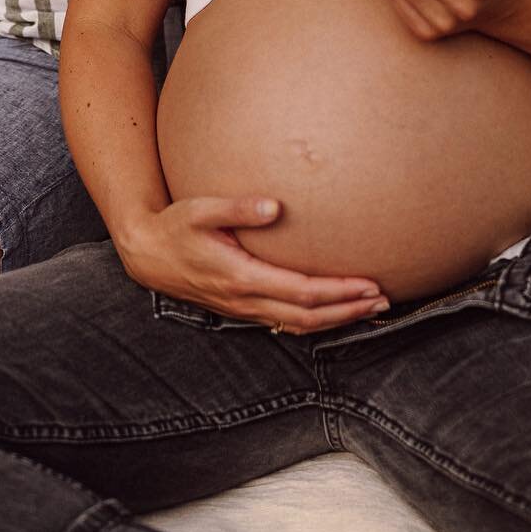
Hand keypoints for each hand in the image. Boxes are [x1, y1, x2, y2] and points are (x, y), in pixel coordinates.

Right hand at [118, 198, 388, 330]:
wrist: (148, 254)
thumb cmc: (175, 227)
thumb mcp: (200, 210)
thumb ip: (236, 208)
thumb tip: (274, 207)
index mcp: (241, 276)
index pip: (301, 291)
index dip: (338, 291)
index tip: (369, 283)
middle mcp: (245, 300)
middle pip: (308, 316)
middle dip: (348, 310)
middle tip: (382, 300)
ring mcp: (243, 309)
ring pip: (298, 325)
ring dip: (336, 319)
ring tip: (369, 309)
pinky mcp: (242, 309)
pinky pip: (285, 322)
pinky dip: (314, 321)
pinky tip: (332, 312)